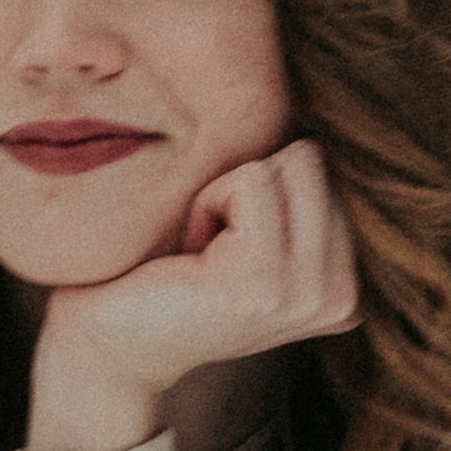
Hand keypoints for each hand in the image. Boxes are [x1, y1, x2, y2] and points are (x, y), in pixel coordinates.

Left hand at [23, 139, 357, 450]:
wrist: (105, 345)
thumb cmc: (167, 277)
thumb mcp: (255, 237)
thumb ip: (299, 199)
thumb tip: (334, 105)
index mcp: (345, 289)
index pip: (327, 173)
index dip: (265, 193)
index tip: (227, 250)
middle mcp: (339, 299)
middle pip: (313, 162)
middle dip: (250, 186)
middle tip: (209, 248)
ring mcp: (305, 294)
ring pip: (290, 165)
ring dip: (228, 193)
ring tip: (200, 253)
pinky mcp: (261, 280)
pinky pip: (252, 182)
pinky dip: (208, 201)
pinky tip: (188, 254)